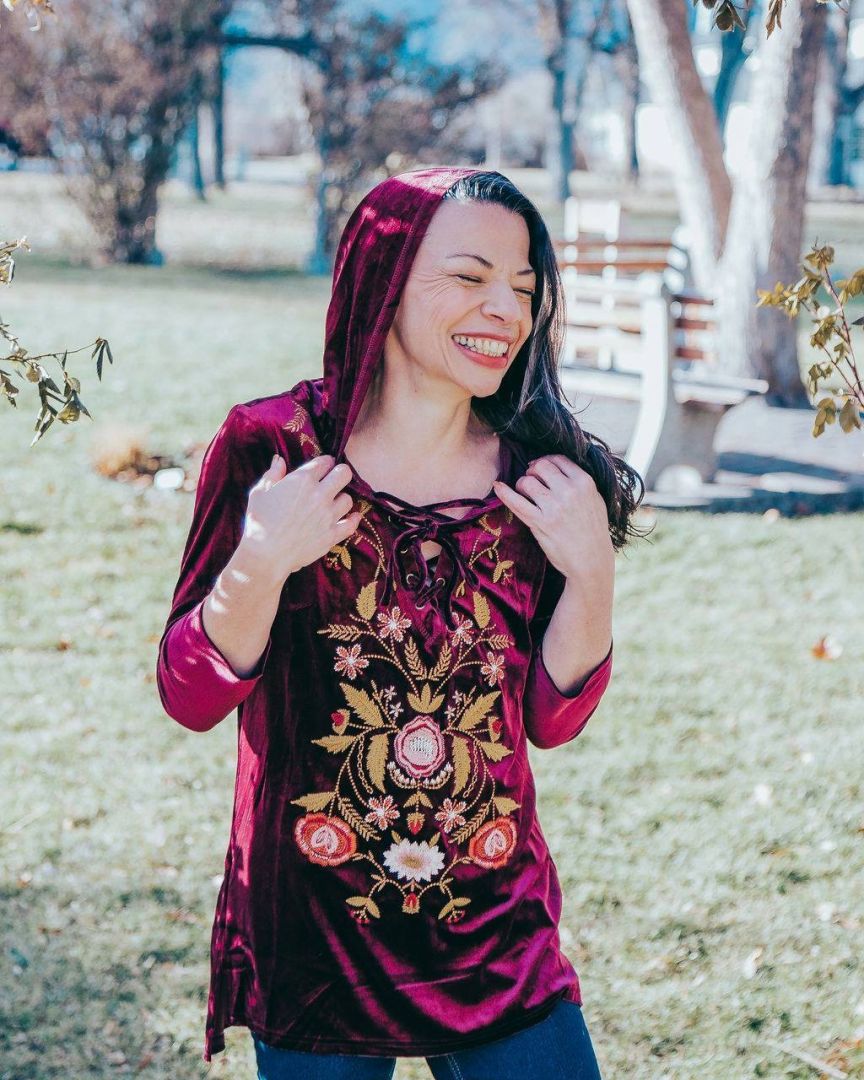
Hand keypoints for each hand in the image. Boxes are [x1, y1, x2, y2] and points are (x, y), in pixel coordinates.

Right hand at [239, 454, 361, 582]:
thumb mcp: (259, 493)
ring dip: (341, 499)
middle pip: (343, 474)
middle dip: (340, 473)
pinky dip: (353, 520)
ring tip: (334, 502)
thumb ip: (272, 474)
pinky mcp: (332, 535)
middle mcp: (319, 495)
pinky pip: (352, 524)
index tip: (323, 466)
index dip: (325, 462)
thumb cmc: (259, 522)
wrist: (265, 554)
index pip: (325, 461)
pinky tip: (352, 517)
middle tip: (334, 479)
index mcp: (302, 480)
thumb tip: (279, 460)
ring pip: (348, 499)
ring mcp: (328, 516)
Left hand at [492, 454, 613, 582]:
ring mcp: (554, 507)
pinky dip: (504, 492)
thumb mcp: (595, 500)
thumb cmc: (593, 530)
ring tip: (525, 494)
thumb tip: (557, 467)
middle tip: (531, 481)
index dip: (545, 461)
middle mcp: (569, 491)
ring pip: (527, 481)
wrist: (592, 560)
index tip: (539, 468)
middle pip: (540, 466)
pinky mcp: (540, 523)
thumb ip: (579, 482)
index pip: (558, 459)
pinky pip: (516, 502)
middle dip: (532, 471)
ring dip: (522, 485)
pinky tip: (497, 486)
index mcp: (584, 482)